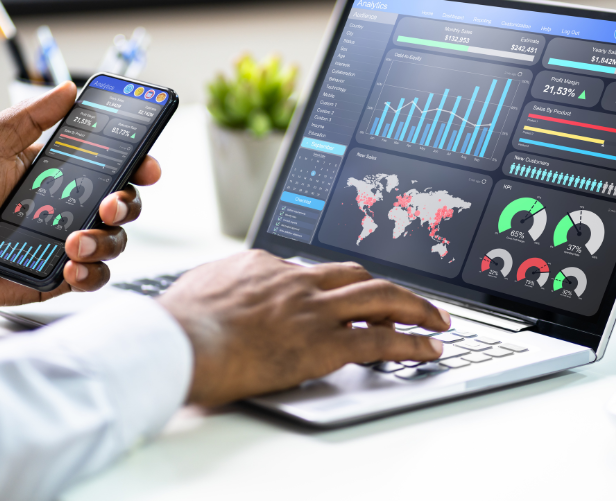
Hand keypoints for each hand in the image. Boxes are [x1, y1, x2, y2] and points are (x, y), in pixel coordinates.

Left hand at [0, 82, 161, 306]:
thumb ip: (30, 116)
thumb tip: (68, 91)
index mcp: (65, 173)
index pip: (116, 166)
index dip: (140, 164)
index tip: (147, 165)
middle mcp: (74, 207)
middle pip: (126, 204)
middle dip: (127, 204)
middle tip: (107, 206)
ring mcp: (70, 241)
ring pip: (115, 242)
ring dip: (104, 241)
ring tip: (73, 243)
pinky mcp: (61, 274)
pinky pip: (94, 276)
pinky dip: (90, 273)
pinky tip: (71, 267)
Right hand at [158, 250, 450, 405]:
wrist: (179, 342)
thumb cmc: (178, 323)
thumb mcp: (198, 287)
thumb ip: (222, 284)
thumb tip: (222, 289)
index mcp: (266, 267)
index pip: (313, 272)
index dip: (335, 288)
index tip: (346, 299)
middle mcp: (296, 281)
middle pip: (356, 274)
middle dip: (387, 287)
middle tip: (409, 300)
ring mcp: (313, 310)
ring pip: (380, 298)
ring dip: (415, 306)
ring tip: (437, 318)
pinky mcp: (323, 343)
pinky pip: (380, 340)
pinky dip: (411, 343)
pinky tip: (429, 348)